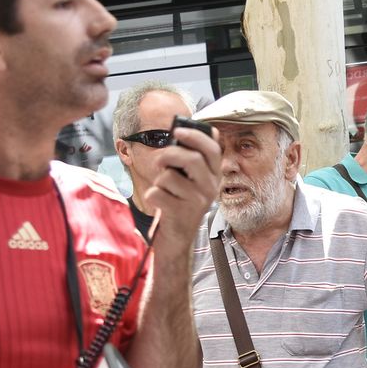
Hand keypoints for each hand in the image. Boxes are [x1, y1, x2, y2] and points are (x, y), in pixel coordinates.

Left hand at [143, 125, 223, 242]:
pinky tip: (160, 203)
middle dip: (168, 155)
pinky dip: (152, 195)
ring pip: (169, 177)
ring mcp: (198, 202)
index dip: (196, 136)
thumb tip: (191, 131)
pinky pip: (157, 193)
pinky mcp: (181, 214)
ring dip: (158, 180)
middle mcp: (211, 188)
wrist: (178, 236)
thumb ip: (192, 158)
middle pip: (191, 159)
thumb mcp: (192, 180)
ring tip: (163, 189)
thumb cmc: (180, 201)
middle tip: (159, 162)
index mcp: (214, 176)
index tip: (177, 131)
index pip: (212, 149)